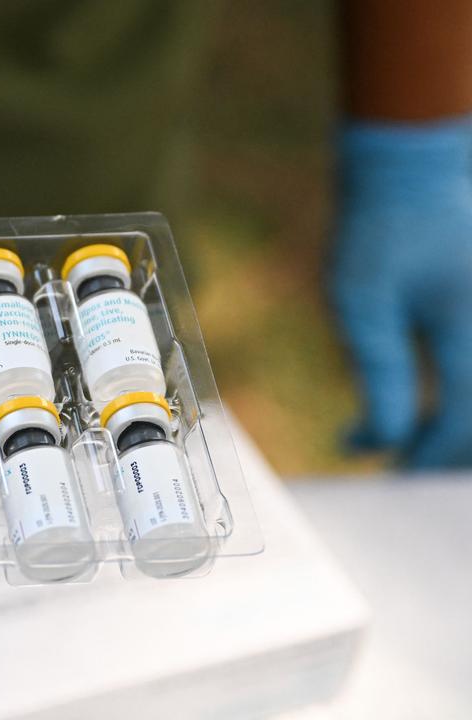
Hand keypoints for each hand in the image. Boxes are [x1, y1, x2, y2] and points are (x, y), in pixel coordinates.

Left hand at [333, 117, 471, 466]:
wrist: (413, 166)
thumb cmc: (379, 228)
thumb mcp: (359, 302)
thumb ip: (378, 374)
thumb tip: (382, 442)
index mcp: (471, 329)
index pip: (461, 422)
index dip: (425, 457)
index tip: (390, 473)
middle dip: (450, 450)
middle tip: (404, 466)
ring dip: (463, 426)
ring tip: (419, 441)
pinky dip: (467, 398)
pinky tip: (438, 407)